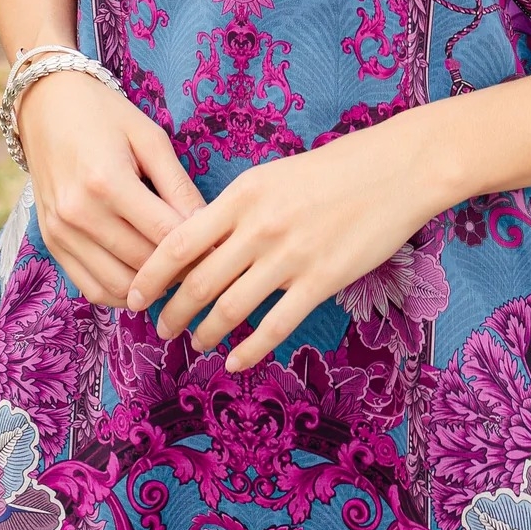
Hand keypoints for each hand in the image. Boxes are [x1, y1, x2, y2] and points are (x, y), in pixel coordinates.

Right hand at [19, 69, 203, 307]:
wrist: (46, 106)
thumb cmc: (104, 115)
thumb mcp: (149, 137)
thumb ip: (178, 184)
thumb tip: (208, 224)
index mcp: (108, 181)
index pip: (164, 234)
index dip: (199, 247)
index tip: (222, 249)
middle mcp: (80, 213)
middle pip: (143, 264)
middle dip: (179, 270)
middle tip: (204, 264)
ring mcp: (61, 232)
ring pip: (118, 285)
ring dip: (151, 288)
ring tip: (175, 272)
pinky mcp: (51, 242)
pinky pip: (90, 287)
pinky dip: (120, 291)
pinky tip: (142, 279)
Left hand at [127, 108, 445, 370]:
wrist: (396, 169)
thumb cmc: (336, 169)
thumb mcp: (275, 176)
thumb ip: (238, 209)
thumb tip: (200, 246)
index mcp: (243, 195)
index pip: (179, 242)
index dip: (150, 275)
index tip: (134, 294)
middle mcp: (259, 227)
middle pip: (198, 281)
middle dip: (172, 311)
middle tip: (160, 328)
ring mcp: (290, 256)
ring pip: (231, 308)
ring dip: (205, 332)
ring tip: (194, 343)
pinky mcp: (321, 281)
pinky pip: (274, 326)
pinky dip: (249, 350)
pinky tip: (236, 361)